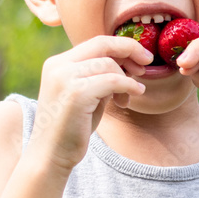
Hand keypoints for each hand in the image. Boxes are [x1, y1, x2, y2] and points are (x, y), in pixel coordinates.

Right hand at [31, 35, 152, 172]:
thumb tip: (127, 62)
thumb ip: (100, 76)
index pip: (96, 42)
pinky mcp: (76, 93)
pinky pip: (112, 81)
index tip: (141, 57)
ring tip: (128, 97)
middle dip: (130, 49)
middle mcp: (58, 66)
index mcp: (58, 63)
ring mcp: (65, 78)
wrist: (52, 155)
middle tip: (147, 63)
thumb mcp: (87, 94)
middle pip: (102, 44)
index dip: (122, 46)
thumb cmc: (72, 127)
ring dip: (127, 78)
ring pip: (109, 64)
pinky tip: (133, 96)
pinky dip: (128, 86)